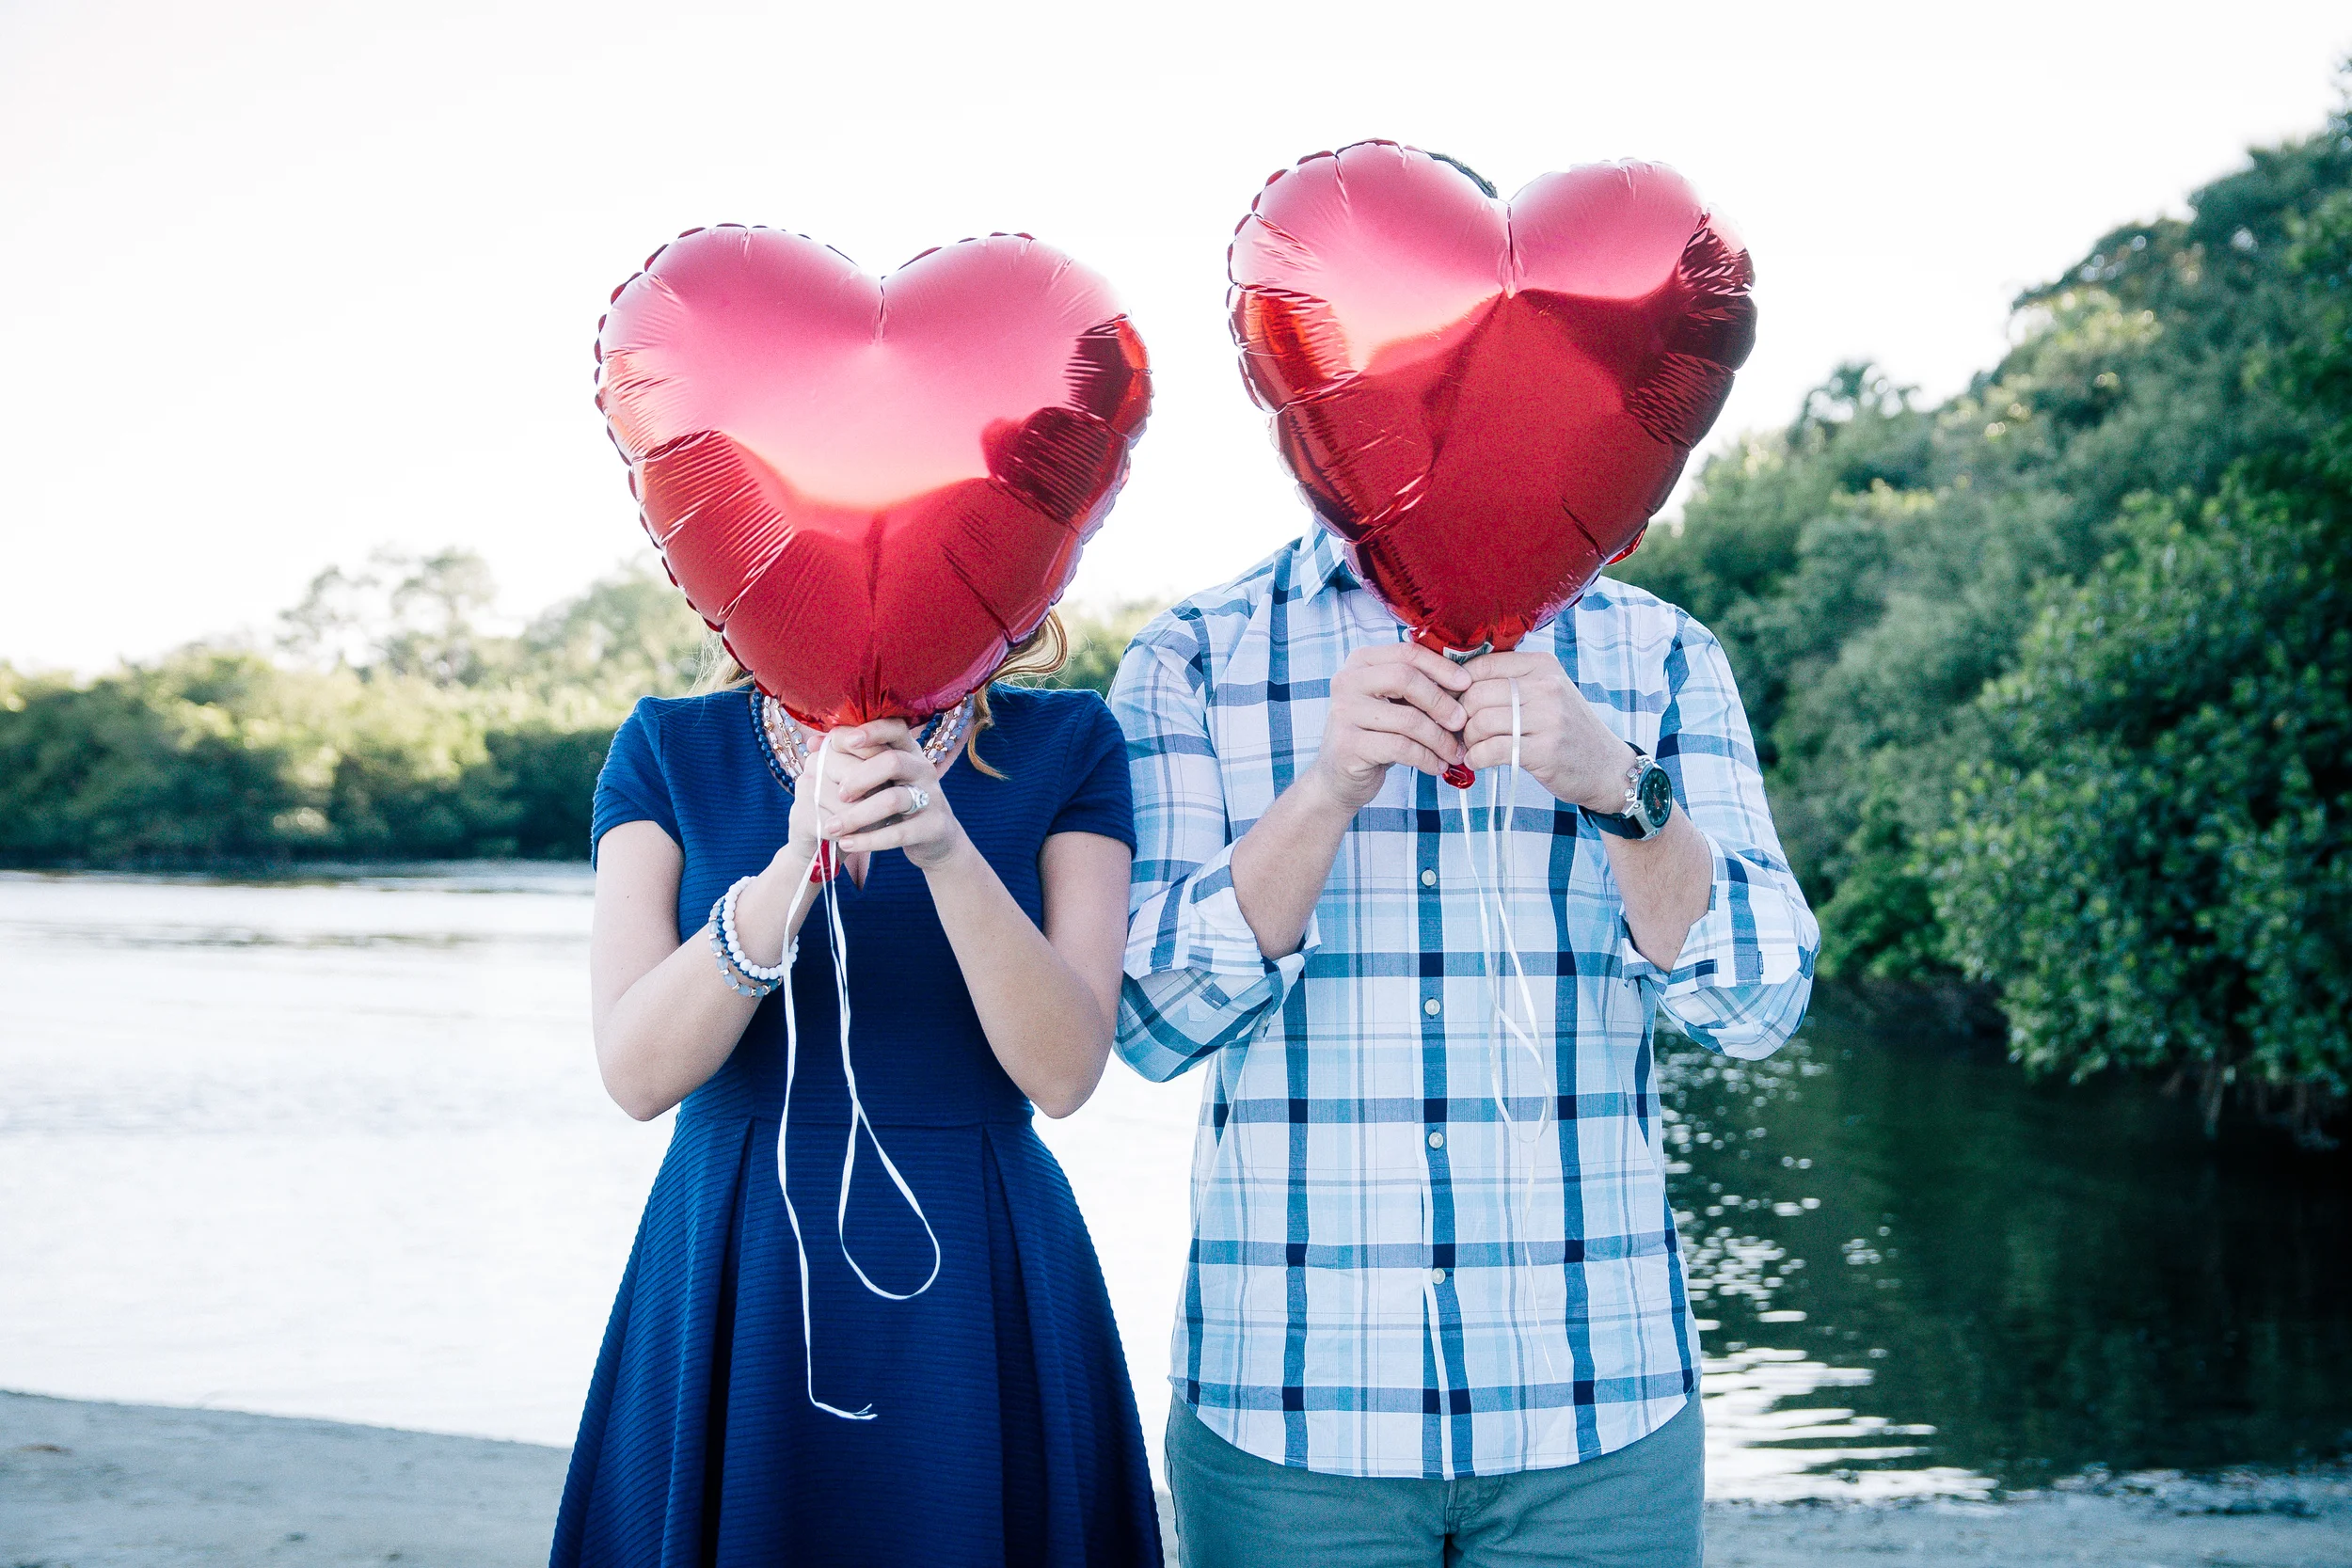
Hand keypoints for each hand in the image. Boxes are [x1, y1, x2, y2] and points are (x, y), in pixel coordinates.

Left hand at [815, 719, 969, 870]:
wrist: (935, 836)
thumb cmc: (897, 799)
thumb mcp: (880, 776)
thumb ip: (850, 758)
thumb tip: (813, 743)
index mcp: (909, 750)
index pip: (895, 728)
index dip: (871, 732)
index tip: (847, 743)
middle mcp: (923, 769)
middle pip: (893, 762)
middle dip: (859, 777)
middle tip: (838, 794)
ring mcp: (931, 798)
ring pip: (893, 800)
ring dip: (857, 814)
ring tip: (832, 826)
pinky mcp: (933, 827)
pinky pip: (898, 833)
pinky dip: (869, 840)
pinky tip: (846, 844)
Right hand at [1304, 643, 1472, 814]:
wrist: (1339, 776)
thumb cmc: (1375, 735)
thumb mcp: (1394, 704)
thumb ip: (1419, 688)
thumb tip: (1466, 683)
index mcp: (1361, 663)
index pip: (1407, 653)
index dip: (1441, 667)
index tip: (1466, 684)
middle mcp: (1347, 682)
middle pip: (1406, 679)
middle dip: (1441, 702)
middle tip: (1461, 723)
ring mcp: (1344, 713)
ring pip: (1407, 719)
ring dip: (1439, 739)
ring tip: (1454, 753)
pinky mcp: (1348, 745)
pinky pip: (1400, 747)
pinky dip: (1426, 758)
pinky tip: (1437, 766)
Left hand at [1459, 649, 1636, 811]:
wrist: (1608, 767)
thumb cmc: (1567, 729)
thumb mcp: (1546, 692)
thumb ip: (1510, 682)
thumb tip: (1455, 682)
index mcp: (1542, 665)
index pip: (1481, 665)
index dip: (1457, 687)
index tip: (1454, 706)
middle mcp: (1546, 686)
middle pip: (1475, 694)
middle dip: (1459, 717)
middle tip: (1462, 732)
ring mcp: (1548, 717)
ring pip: (1480, 721)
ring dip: (1468, 740)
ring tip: (1472, 748)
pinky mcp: (1545, 750)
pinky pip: (1491, 750)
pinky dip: (1475, 758)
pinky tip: (1476, 762)